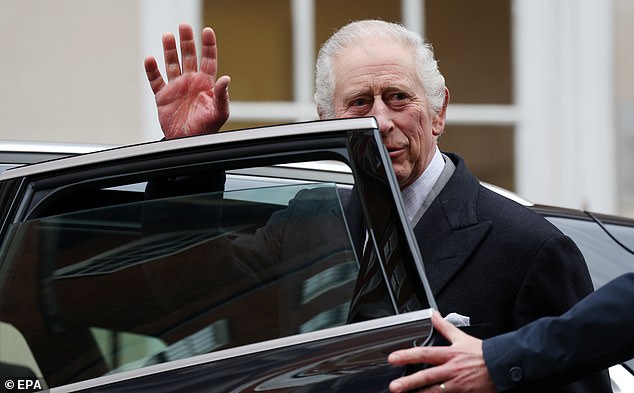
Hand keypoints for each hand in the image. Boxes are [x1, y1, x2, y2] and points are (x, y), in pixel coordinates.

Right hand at [144, 23, 230, 138]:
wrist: (189, 143)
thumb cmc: (207, 129)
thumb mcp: (219, 113)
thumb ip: (222, 95)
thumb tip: (226, 78)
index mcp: (206, 83)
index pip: (208, 59)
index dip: (208, 45)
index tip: (207, 31)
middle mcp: (191, 82)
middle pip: (189, 56)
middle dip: (187, 41)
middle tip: (184, 26)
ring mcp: (176, 87)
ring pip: (172, 64)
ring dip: (169, 50)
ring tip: (167, 35)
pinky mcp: (163, 96)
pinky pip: (155, 80)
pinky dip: (151, 70)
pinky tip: (150, 59)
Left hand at [388, 311, 496, 392]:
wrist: (501, 366)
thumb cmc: (480, 353)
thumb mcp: (461, 337)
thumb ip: (444, 327)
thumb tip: (433, 315)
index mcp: (449, 354)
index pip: (424, 353)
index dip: (407, 355)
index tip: (393, 358)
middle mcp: (451, 370)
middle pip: (426, 376)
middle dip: (409, 382)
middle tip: (394, 386)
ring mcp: (457, 384)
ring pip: (435, 391)